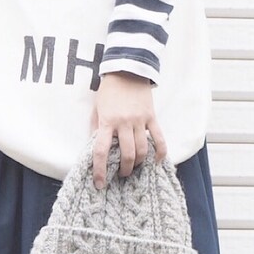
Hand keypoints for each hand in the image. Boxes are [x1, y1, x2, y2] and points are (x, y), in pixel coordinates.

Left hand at [90, 72, 167, 190]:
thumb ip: (95, 128)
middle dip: (124, 170)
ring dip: (138, 163)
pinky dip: (160, 152)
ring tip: (134, 167)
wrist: (127, 70)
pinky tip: (157, 161)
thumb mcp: (96, 108)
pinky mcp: (152, 117)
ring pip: (142, 150)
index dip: (99, 170)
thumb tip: (94, 148)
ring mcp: (140, 120)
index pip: (100, 151)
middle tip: (121, 174)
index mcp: (107, 121)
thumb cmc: (109, 90)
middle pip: (126, 155)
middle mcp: (124, 123)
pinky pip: (159, 138)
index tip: (99, 183)